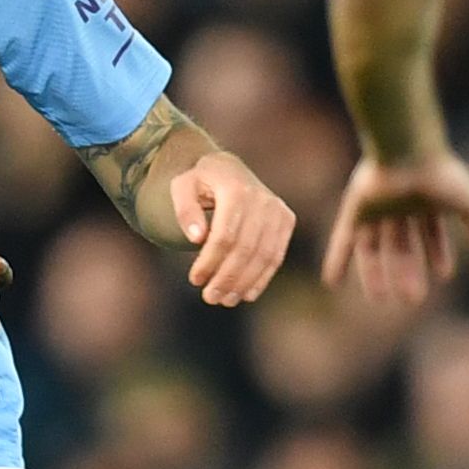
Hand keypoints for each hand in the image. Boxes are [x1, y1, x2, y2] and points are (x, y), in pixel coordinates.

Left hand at [167, 152, 292, 306]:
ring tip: (225, 300)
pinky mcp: (286, 220)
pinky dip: (262, 278)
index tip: (195, 279)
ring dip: (244, 283)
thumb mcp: (182, 187)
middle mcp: (262, 199)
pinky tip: (246, 294)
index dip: (210, 261)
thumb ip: (185, 210)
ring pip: (264, 255)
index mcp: (236, 189)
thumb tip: (196, 238)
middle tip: (210, 297)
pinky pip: (276, 255)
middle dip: (227, 278)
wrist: (229, 168)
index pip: (224, 235)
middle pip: (246, 249)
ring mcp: (278, 210)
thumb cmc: (201, 181)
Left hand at [318, 148, 468, 305]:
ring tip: (380, 300)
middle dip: (407, 272)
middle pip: (402, 246)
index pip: (432, 233)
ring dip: (375, 274)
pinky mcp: (355, 208)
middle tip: (412, 299)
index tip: (444, 275)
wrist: (407, 151)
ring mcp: (376, 208)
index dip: (438, 252)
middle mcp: (400, 205)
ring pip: (373, 247)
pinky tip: (332, 282)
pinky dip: (337, 259)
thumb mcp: (467, 199)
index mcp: (426, 201)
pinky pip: (343, 238)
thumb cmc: (440, 173)